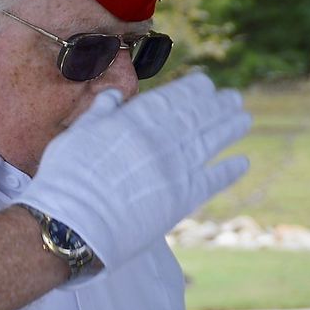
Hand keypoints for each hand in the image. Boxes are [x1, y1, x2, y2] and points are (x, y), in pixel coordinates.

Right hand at [18, 72, 251, 269]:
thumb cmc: (65, 179)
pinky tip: (243, 162)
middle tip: (233, 98)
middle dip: (218, 106)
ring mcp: (176, 168)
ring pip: (211, 142)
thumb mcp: (75, 135)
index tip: (207, 84)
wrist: (73, 225)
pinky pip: (213, 180)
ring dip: (230, 128)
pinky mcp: (183, 199)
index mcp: (135, 121)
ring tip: (244, 119)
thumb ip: (99, 113)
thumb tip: (113, 95)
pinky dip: (230, 170)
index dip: (193, 90)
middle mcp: (162, 140)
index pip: (173, 99)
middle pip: (198, 117)